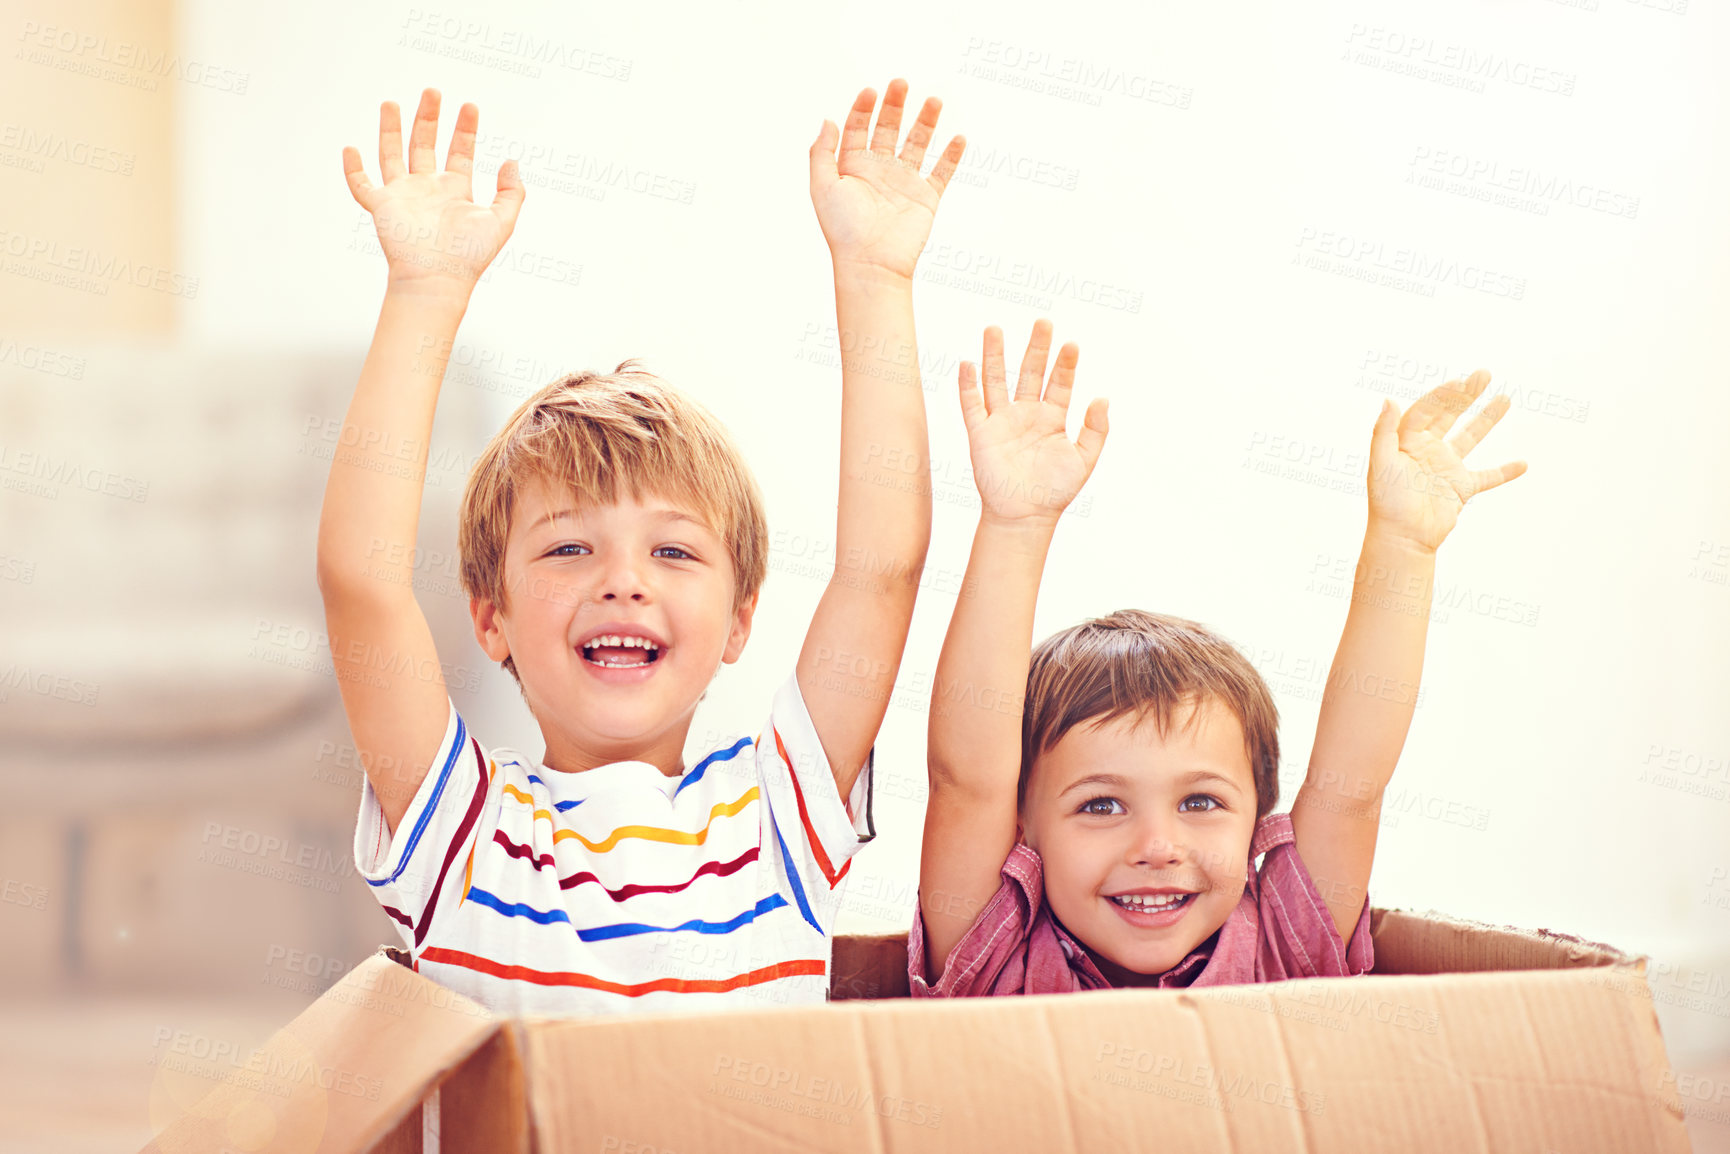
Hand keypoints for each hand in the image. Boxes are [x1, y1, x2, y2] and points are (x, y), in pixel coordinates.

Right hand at [343, 89, 525, 297]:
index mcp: (455, 191)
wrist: (438, 278)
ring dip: (391, 129)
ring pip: (392, 155)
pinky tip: (351, 149)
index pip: (460, 151)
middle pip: (425, 144)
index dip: (465, 129)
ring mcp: (403, 196)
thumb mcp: (501, 221)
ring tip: (391, 103)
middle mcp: (428, 189)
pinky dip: (354, 169)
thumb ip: (511, 192)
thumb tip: (511, 161)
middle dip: (428, 118)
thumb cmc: (469, 257)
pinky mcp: (382, 207)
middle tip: (432, 91)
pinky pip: (362, 185)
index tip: (470, 106)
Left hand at [809, 80, 964, 281]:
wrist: (871, 262)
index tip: (871, 91)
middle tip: (901, 83)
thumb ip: (821, 151)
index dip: (863, 108)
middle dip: (894, 105)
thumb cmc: (843, 229)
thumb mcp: (823, 185)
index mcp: (853, 167)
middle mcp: (879, 171)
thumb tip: (828, 119)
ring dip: (926, 122)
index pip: (859, 128)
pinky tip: (958, 138)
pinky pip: (942, 173)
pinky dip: (951, 156)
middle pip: (888, 129)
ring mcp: (904, 183)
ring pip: (917, 144)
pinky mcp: (926, 198)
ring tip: (934, 101)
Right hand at [959, 320, 1108, 525]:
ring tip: (994, 328)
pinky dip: (967, 385)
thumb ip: (1096, 429)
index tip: (1071, 344)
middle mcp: (1026, 414)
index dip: (1065, 364)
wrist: (1025, 516)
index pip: (1059, 383)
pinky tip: (967, 363)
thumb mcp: (1084, 459)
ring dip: (995, 355)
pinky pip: (971, 405)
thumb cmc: (1055, 490)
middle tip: (1043, 322)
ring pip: (996, 381)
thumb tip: (1103, 397)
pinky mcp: (981, 434)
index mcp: (1052, 418)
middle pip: (1029, 373)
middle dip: (1036, 348)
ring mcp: (1002, 421)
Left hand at [1366, 369, 1526, 552]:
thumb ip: (1383, 432)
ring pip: (1470, 437)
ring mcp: (1446, 468)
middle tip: (1484, 373)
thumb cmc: (1387, 502)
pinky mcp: (1460, 488)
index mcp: (1406, 442)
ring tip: (1505, 398)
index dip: (1441, 396)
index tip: (1459, 383)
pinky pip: (1487, 477)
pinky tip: (1523, 464)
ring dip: (1486, 419)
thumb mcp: (1381, 463)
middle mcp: (1426, 450)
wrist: (1402, 538)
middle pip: (1448, 415)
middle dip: (1465, 395)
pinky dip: (1504, 472)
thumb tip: (1389, 400)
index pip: (1425, 411)